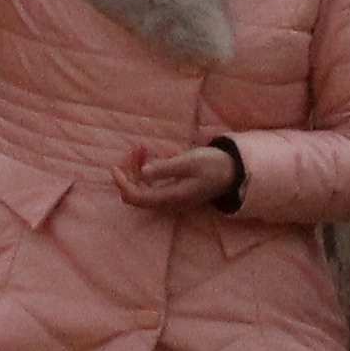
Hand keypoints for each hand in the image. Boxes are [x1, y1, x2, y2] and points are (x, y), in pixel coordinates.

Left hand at [112, 138, 238, 213]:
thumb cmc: (213, 165)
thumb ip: (166, 167)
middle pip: (136, 193)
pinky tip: (150, 155)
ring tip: (142, 148)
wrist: (234, 173)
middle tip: (136, 149)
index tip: (115, 166)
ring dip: (137, 169)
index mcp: (170, 197)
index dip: (122, 183)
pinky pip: (152, 185)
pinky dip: (146, 170)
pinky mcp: (174, 191)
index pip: (136, 197)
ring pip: (143, 188)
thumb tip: (144, 171)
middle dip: (129, 172)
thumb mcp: (189, 162)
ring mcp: (171, 198)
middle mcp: (168, 202)